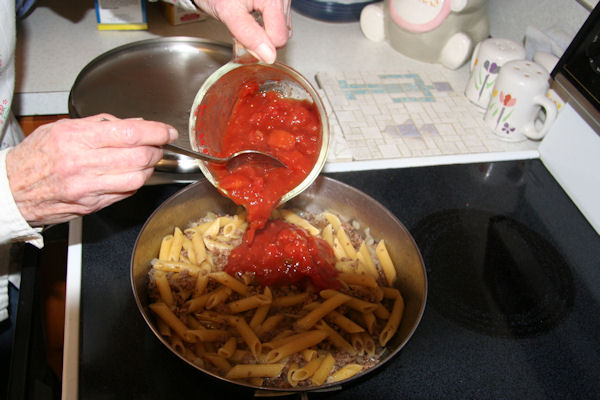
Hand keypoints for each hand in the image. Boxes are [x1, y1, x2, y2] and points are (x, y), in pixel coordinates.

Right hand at [6, 114, 177, 225]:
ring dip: (149, 168)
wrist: (12, 189)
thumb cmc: (35, 156)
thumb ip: (101, 125)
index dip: (156, 131)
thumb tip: (135, 124)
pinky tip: (130, 174)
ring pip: (137, 178)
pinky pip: (126, 193)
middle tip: (157, 145)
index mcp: (75, 139)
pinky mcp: (91, 205)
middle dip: (156, 150)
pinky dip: (135, 182)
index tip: (166, 131)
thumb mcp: (62, 128)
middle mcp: (82, 164)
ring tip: (145, 159)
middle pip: (139, 157)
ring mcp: (87, 188)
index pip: (130, 133)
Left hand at [194, 0, 290, 63]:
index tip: (243, 38)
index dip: (260, 44)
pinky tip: (252, 19)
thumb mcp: (229, 13)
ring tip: (247, 21)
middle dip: (262, 38)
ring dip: (264, 33)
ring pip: (281, 31)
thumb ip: (248, 34)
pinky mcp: (279, 4)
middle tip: (243, 27)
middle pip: (282, 34)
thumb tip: (268, 55)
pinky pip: (278, 24)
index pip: (279, 37)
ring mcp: (282, 1)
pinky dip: (265, 27)